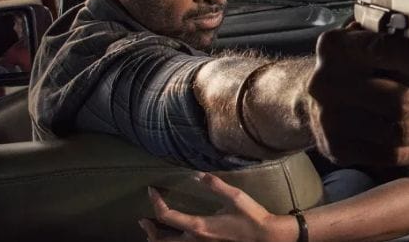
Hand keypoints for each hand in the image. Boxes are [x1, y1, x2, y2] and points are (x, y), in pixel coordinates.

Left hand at [140, 172, 294, 241]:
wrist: (266, 238)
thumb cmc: (251, 217)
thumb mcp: (235, 197)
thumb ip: (216, 185)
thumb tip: (198, 174)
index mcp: (199, 227)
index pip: (167, 216)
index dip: (156, 202)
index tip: (151, 190)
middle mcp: (196, 241)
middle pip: (162, 241)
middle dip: (149, 230)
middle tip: (142, 220)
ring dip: (158, 240)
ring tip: (153, 231)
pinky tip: (175, 237)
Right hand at [307, 23, 408, 166]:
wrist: (309, 100)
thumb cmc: (352, 67)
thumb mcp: (366, 43)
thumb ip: (402, 46)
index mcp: (337, 48)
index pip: (390, 50)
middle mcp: (328, 83)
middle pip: (400, 100)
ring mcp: (331, 119)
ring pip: (399, 131)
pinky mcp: (337, 149)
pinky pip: (391, 156)